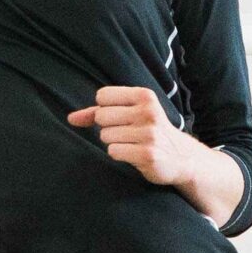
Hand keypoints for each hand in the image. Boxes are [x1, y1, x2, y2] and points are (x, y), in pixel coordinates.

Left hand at [68, 86, 205, 190]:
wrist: (181, 157)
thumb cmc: (148, 131)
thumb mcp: (130, 113)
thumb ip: (97, 113)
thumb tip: (70, 118)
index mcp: (144, 96)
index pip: (102, 96)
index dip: (104, 109)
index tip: (119, 116)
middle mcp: (148, 112)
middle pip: (101, 116)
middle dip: (108, 128)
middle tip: (128, 133)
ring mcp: (149, 133)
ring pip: (105, 135)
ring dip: (114, 143)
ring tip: (133, 144)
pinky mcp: (147, 154)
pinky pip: (113, 151)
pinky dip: (119, 154)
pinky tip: (134, 154)